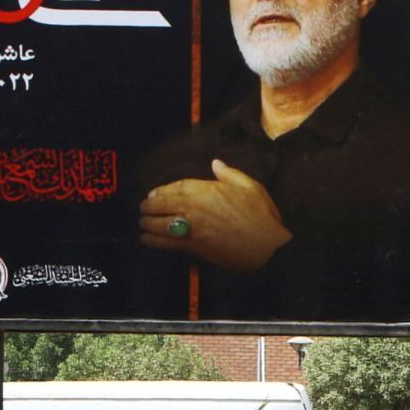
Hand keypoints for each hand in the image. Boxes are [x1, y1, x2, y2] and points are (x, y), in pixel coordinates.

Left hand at [138, 160, 289, 273]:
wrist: (267, 246)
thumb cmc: (261, 216)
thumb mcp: (251, 187)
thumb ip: (230, 174)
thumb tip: (216, 164)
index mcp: (208, 190)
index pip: (177, 187)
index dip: (161, 190)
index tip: (154, 194)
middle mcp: (195, 208)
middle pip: (162, 204)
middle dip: (149, 206)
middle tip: (144, 208)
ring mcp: (192, 228)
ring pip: (160, 224)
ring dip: (147, 223)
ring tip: (142, 223)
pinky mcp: (193, 246)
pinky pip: (166, 243)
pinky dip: (153, 241)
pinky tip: (146, 239)